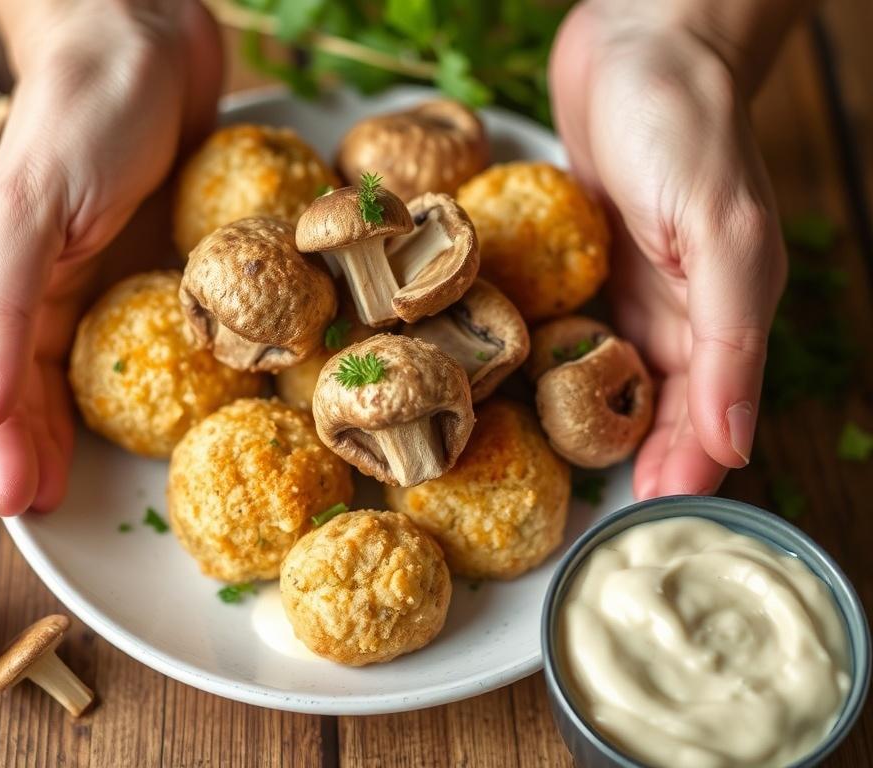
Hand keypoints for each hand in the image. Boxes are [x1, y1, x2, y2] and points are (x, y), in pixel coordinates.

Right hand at [0, 0, 220, 515]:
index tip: (27, 513)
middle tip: (63, 512)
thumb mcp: (32, 215)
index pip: (4, 387)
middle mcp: (59, 287)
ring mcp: (115, 273)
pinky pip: (160, 326)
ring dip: (100, 423)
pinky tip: (176, 399)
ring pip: (101, 365)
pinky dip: (160, 370)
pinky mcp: (164, 256)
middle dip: (49, 449)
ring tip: (111, 474)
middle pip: (48, 387)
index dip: (11, 451)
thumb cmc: (81, 118)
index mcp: (13, 284)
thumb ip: (3, 311)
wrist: (144, 39)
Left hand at [549, 1, 790, 497]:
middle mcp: (674, 311)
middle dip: (629, 463)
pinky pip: (568, 330)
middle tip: (589, 520)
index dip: (681, 474)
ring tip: (549, 476)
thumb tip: (736, 440)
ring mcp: (624, 289)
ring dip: (587, 427)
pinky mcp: (582, 263)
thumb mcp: (721, 230)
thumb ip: (731, 336)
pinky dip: (552, 369)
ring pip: (608, 379)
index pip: (708, 418)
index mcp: (721, 315)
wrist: (636, 44)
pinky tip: (522, 399)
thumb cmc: (686, 127)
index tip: (644, 528)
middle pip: (653, 410)